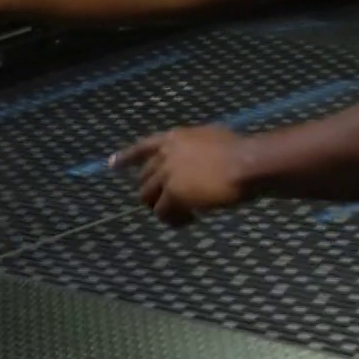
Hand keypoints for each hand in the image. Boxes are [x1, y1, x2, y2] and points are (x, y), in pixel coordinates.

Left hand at [110, 125, 251, 226]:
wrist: (247, 164)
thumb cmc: (241, 152)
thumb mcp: (214, 139)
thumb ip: (198, 148)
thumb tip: (201, 158)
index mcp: (174, 138)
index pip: (142, 147)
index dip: (126, 157)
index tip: (111, 165)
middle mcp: (165, 154)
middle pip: (145, 179)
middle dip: (154, 193)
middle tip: (172, 205)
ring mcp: (167, 174)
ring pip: (149, 198)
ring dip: (163, 209)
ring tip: (183, 216)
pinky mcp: (173, 193)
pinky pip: (163, 213)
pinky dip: (174, 220)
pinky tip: (191, 221)